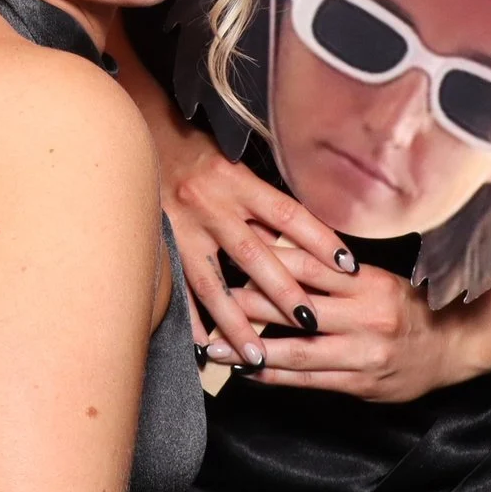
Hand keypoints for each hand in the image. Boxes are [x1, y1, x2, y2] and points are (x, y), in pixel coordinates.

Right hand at [148, 112, 355, 368]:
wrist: (141, 136)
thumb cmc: (195, 149)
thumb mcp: (235, 164)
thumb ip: (262, 201)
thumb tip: (301, 240)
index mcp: (236, 181)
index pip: (287, 214)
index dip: (320, 240)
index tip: (349, 267)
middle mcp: (210, 204)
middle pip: (253, 255)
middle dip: (283, 292)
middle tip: (309, 323)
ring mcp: (181, 226)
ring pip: (212, 282)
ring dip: (235, 321)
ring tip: (256, 355)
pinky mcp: (158, 241)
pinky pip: (175, 287)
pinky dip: (188, 317)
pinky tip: (202, 345)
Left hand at [227, 245, 477, 402]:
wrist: (457, 346)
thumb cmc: (409, 307)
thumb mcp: (377, 278)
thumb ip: (332, 272)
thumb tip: (276, 252)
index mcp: (369, 283)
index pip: (308, 267)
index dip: (266, 261)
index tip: (230, 255)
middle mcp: (367, 318)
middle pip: (295, 308)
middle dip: (246, 305)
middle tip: (208, 298)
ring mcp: (364, 355)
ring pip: (296, 351)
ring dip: (250, 349)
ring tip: (213, 347)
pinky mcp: (362, 385)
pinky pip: (309, 381)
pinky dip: (274, 375)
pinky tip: (246, 370)